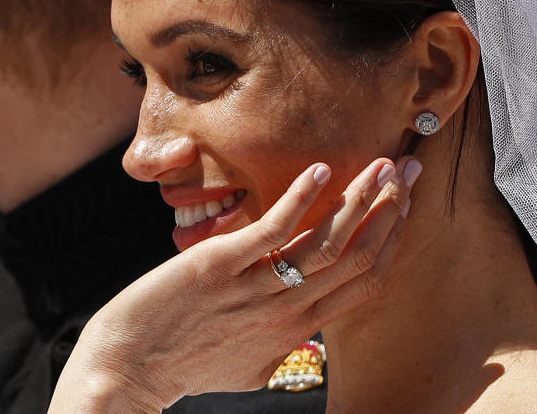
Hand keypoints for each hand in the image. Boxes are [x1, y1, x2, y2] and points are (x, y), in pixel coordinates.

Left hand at [48, 156, 420, 412]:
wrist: (125, 372)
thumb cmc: (186, 363)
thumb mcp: (249, 362)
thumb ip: (282, 339)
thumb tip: (304, 326)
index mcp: (297, 330)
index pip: (364, 282)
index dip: (391, 240)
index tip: (405, 204)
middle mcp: (287, 311)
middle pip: (357, 257)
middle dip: (390, 210)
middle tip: (411, 170)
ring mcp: (255, 289)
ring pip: (327, 243)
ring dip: (360, 200)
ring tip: (382, 164)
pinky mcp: (220, 267)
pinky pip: (273, 230)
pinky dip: (302, 199)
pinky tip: (321, 170)